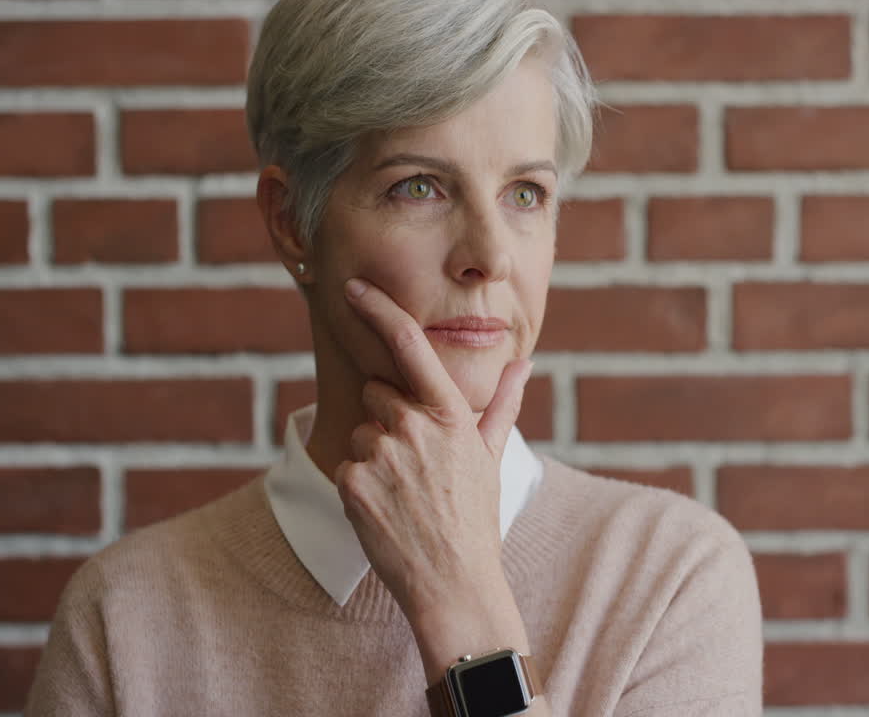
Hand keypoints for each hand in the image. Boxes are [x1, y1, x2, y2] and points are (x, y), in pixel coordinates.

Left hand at [335, 276, 532, 620]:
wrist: (453, 581)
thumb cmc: (475, 517)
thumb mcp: (492, 455)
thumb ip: (503, 403)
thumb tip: (523, 362)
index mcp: (449, 413)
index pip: (409, 345)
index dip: (378, 309)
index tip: (353, 287)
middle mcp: (413, 425)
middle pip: (378, 394)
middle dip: (389, 417)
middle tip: (416, 464)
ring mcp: (381, 453)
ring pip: (362, 433)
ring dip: (375, 456)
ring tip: (405, 493)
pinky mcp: (352, 482)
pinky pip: (345, 465)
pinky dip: (359, 484)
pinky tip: (386, 509)